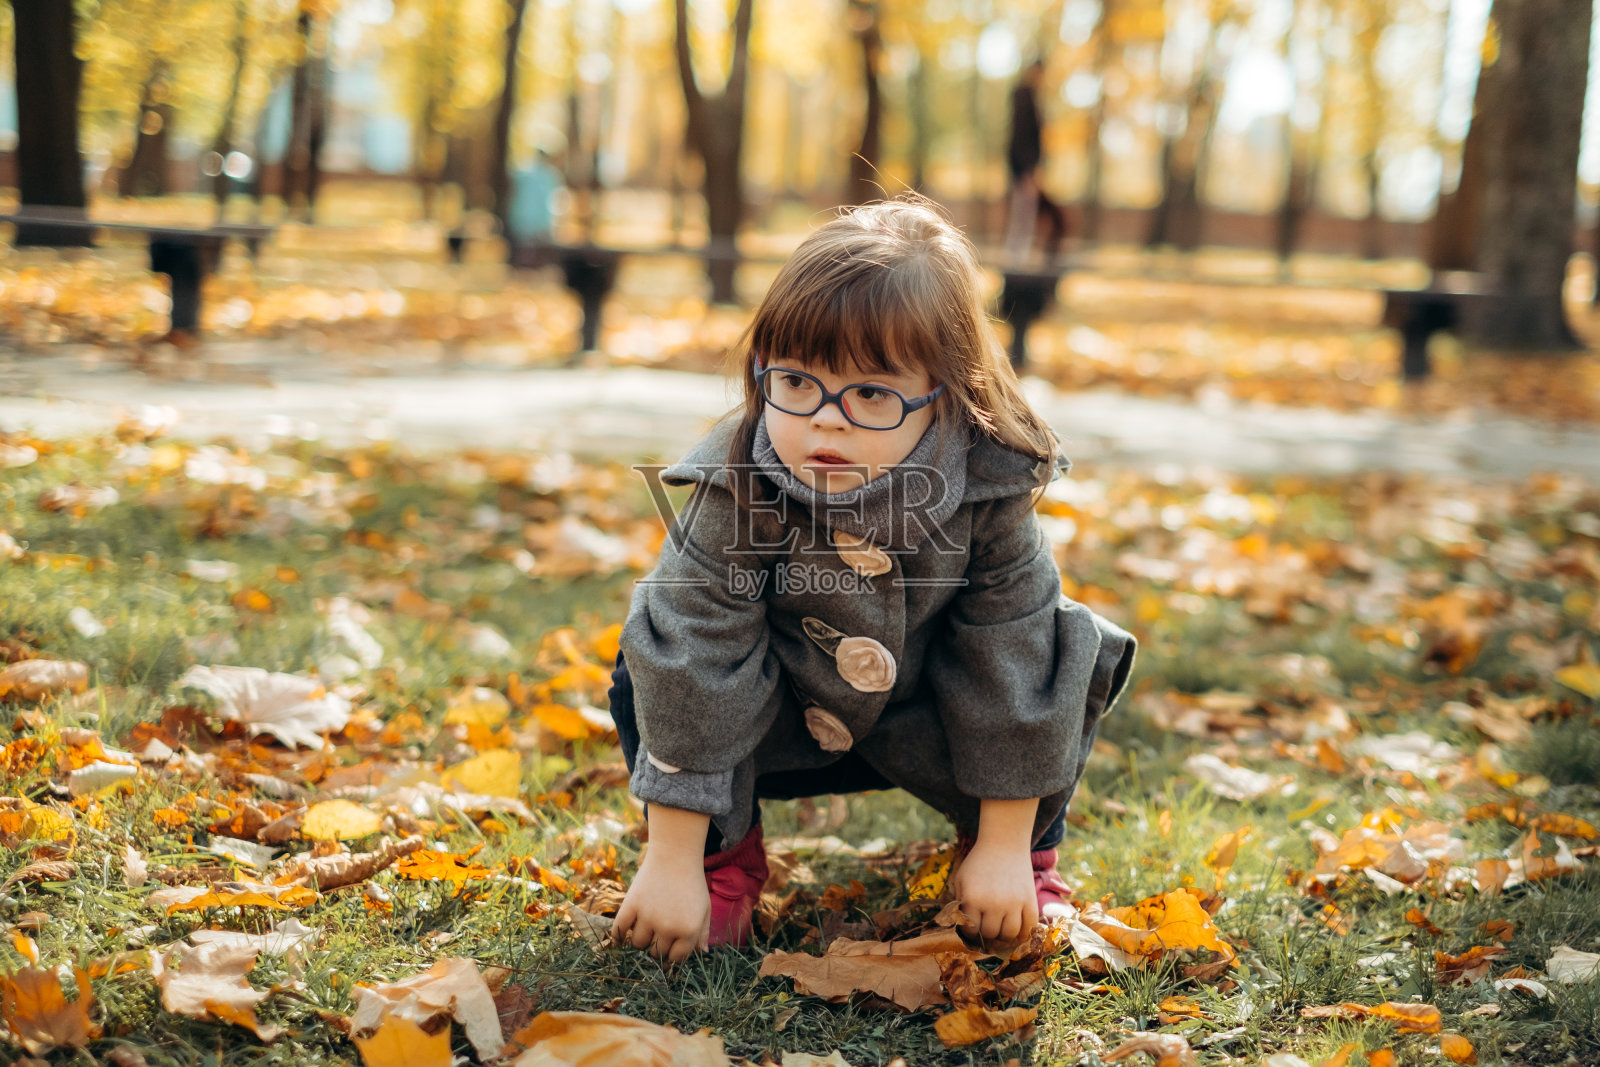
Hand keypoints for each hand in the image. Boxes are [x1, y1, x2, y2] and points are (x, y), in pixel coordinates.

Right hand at [612, 804, 712, 961]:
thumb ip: (703, 932)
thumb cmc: (692, 882)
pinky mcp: (631, 905)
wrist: (675, 855)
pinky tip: (620, 938)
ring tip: (644, 929)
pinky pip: (620, 930)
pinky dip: (618, 936)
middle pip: (656, 953)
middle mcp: (668, 928)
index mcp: (688, 931)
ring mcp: (648, 917)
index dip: (672, 955)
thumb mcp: (705, 907)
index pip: (676, 958)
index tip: (669, 949)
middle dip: (657, 947)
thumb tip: (702, 953)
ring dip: (641, 940)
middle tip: (657, 936)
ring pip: (638, 944)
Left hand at [950, 839, 1038, 942]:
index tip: (973, 927)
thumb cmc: (979, 862)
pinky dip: (1024, 932)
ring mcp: (1014, 903)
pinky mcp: (1030, 900)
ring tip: (1001, 926)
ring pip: (1010, 935)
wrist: (1003, 843)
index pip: (972, 930)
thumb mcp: (961, 880)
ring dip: (1005, 934)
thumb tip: (964, 928)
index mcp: (973, 898)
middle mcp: (994, 903)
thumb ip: (960, 904)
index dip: (971, 931)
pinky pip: (1029, 927)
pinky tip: (1017, 928)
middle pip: (992, 934)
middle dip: (988, 932)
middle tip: (988, 925)